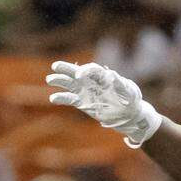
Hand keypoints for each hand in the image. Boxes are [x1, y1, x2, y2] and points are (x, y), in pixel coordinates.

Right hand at [46, 61, 161, 144]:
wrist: (129, 114)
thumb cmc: (130, 99)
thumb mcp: (130, 92)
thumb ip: (121, 83)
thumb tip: (112, 75)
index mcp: (103, 76)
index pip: (91, 69)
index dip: (85, 70)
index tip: (80, 75)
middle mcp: (92, 82)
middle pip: (76, 72)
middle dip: (65, 68)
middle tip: (55, 67)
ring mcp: (86, 92)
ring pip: (69, 84)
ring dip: (60, 81)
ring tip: (50, 79)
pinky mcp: (83, 103)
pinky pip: (70, 99)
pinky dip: (62, 98)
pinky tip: (53, 98)